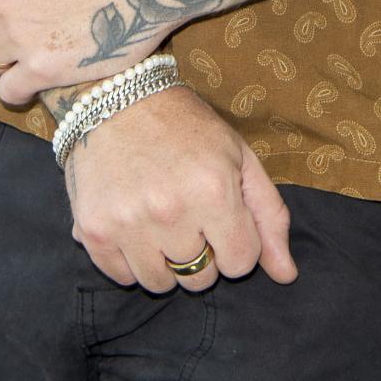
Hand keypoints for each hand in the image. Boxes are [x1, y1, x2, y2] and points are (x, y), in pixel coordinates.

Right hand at [62, 84, 295, 295]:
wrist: (116, 97)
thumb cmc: (186, 127)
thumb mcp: (240, 157)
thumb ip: (269, 217)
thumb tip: (286, 275)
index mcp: (214, 191)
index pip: (240, 263)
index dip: (235, 243)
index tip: (221, 218)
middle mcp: (171, 212)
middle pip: (200, 279)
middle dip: (201, 254)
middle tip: (188, 215)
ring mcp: (128, 223)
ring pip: (160, 284)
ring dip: (165, 262)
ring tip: (160, 221)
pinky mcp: (93, 229)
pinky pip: (121, 277)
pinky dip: (130, 261)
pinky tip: (133, 225)